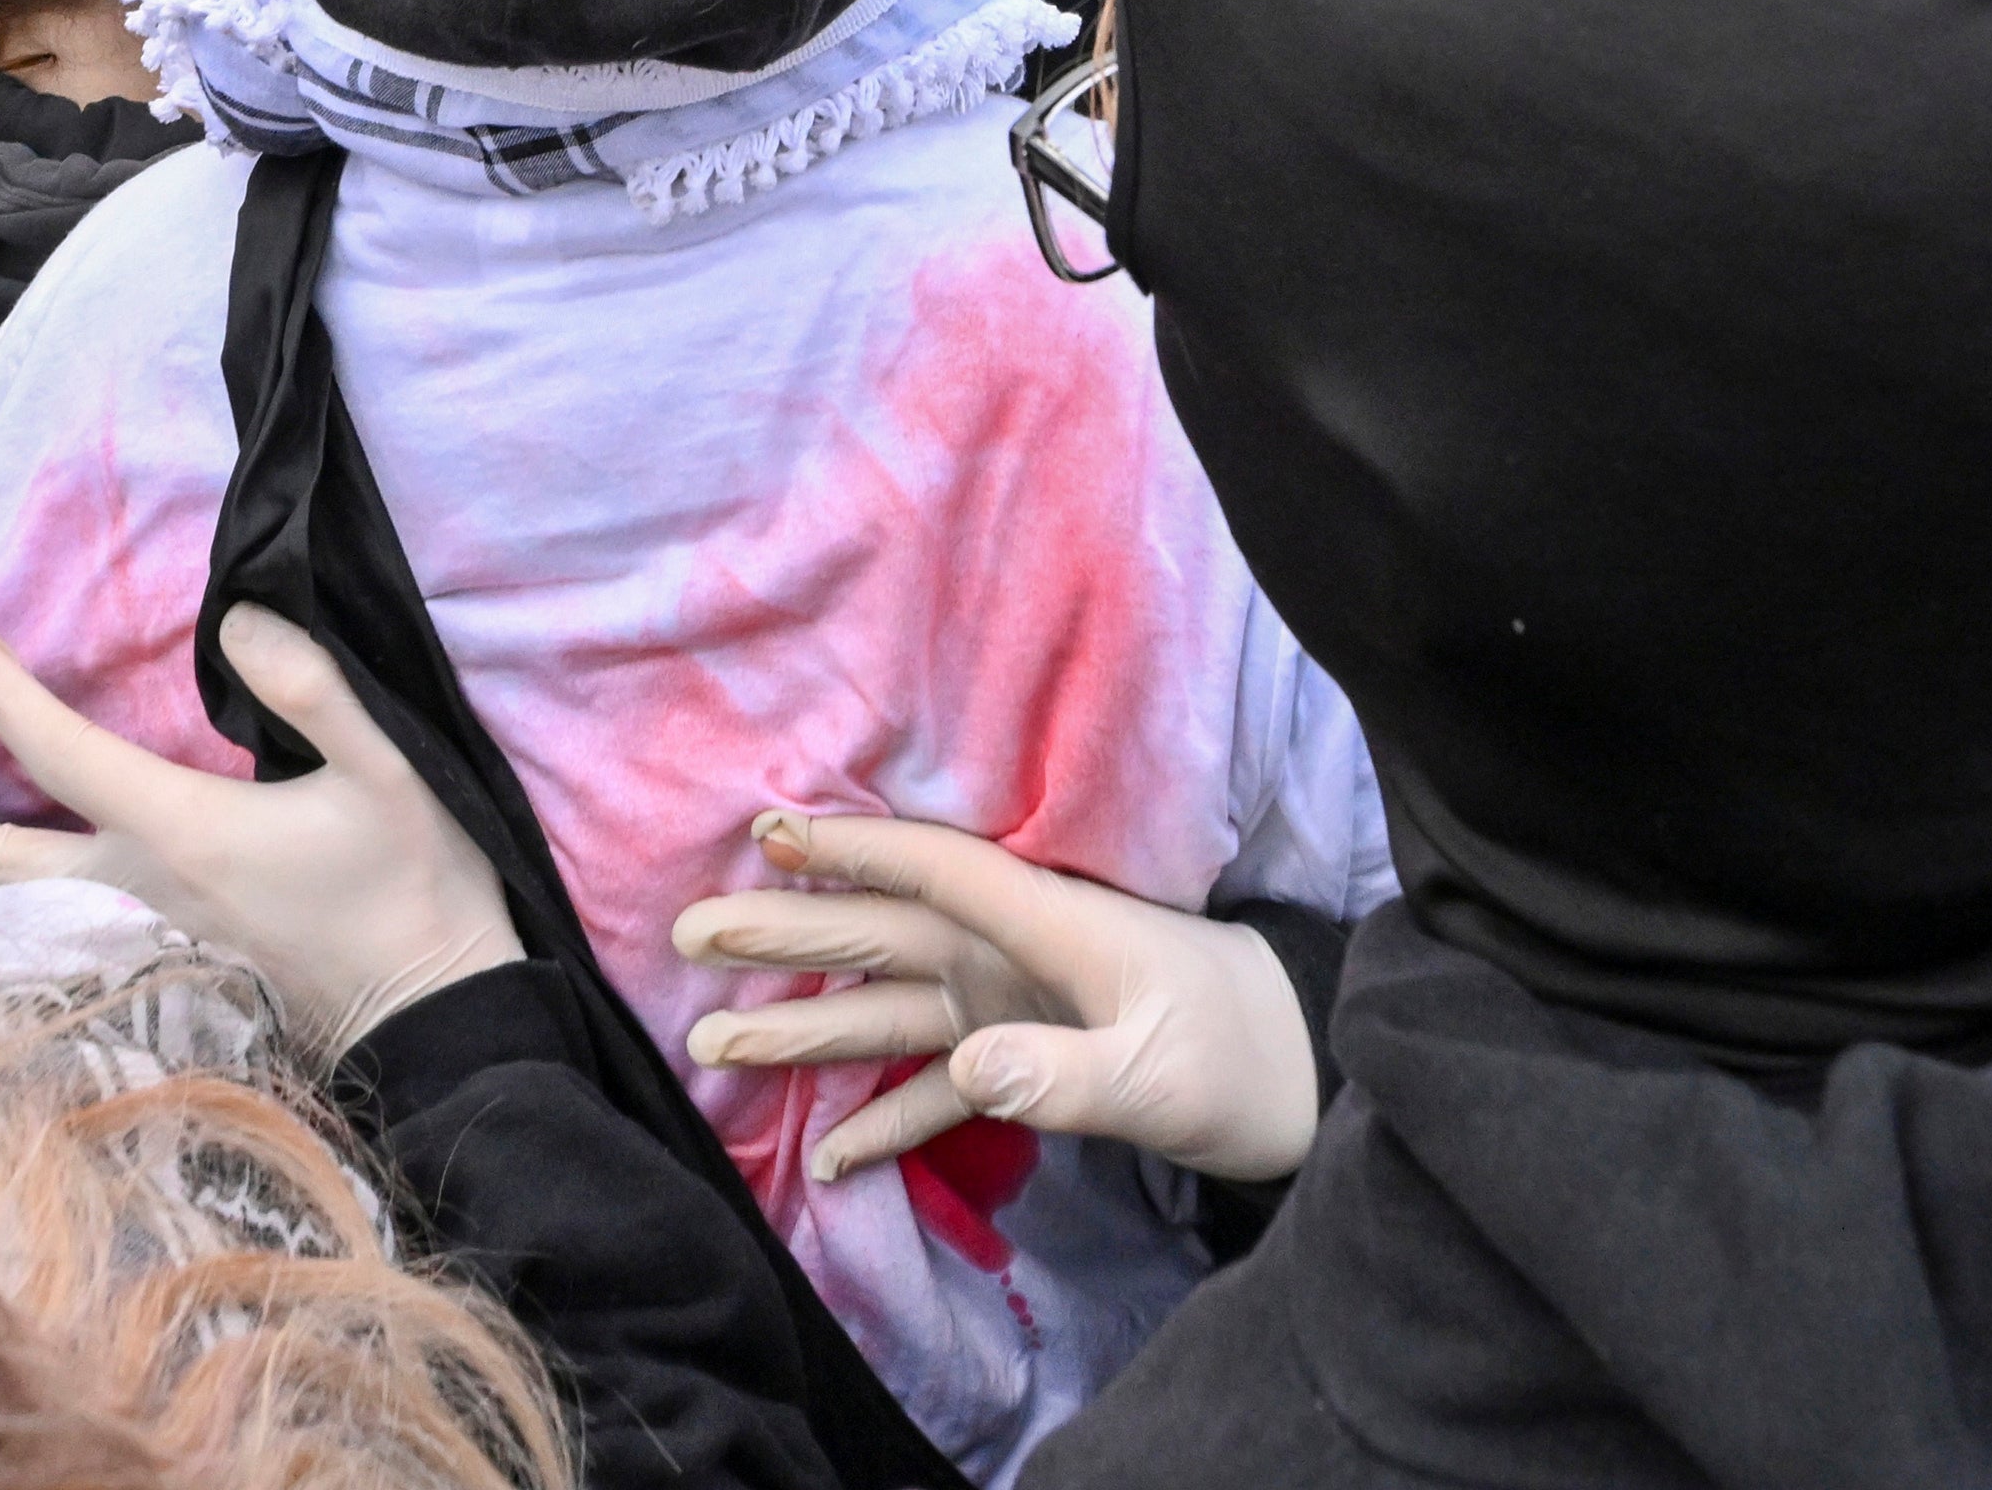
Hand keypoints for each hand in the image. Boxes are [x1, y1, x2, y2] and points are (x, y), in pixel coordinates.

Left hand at [0, 608, 517, 1053]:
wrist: (439, 1016)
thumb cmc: (415, 886)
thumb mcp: (388, 770)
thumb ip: (313, 688)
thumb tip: (237, 621)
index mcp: (182, 834)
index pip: (63, 754)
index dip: (8, 695)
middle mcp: (141, 893)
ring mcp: (148, 944)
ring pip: (12, 922)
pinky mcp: (168, 975)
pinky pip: (49, 949)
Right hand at [671, 810, 1323, 1186]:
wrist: (1301, 1082)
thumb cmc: (1238, 1059)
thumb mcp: (1158, 1075)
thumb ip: (1063, 1073)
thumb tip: (965, 1069)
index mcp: (1045, 926)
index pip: (932, 872)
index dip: (851, 848)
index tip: (768, 832)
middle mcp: (1008, 955)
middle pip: (880, 934)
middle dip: (786, 932)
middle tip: (691, 933)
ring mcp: (1006, 1008)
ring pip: (885, 1008)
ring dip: (804, 1023)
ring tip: (715, 1040)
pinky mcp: (1018, 1063)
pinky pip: (930, 1091)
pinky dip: (879, 1120)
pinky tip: (824, 1158)